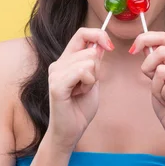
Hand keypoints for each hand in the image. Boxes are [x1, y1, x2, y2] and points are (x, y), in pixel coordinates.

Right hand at [47, 28, 113, 152]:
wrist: (70, 132)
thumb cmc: (80, 108)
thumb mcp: (92, 81)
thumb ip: (94, 63)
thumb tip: (101, 45)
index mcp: (65, 60)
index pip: (81, 33)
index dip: (98, 35)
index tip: (109, 47)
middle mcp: (58, 64)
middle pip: (90, 50)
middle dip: (97, 69)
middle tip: (87, 86)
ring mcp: (55, 73)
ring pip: (88, 61)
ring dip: (92, 79)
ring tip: (81, 92)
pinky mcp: (56, 85)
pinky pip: (82, 71)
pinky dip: (87, 83)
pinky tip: (78, 94)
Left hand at [129, 31, 164, 152]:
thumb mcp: (156, 80)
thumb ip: (154, 63)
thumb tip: (144, 44)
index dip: (145, 39)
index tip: (133, 50)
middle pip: (162, 51)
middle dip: (148, 68)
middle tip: (153, 84)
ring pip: (162, 70)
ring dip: (156, 87)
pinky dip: (163, 95)